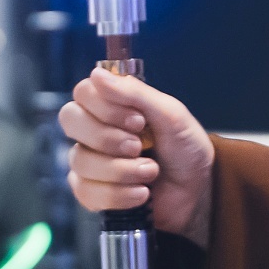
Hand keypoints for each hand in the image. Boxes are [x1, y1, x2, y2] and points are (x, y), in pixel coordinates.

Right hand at [60, 70, 214, 246]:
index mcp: (112, 104)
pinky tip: (141, 193)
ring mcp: (90, 160)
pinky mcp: (92, 191)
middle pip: (71, 120)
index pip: (84, 92)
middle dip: (108, 138)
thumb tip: (98, 74)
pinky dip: (118, 195)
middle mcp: (95, 129)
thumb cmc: (185, 147)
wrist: (198, 189)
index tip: (138, 121)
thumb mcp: (171, 114)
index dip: (105, 106)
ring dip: (121, 170)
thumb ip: (136, 93)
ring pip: (80, 160)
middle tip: (139, 146)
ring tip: (150, 172)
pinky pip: (85, 191)